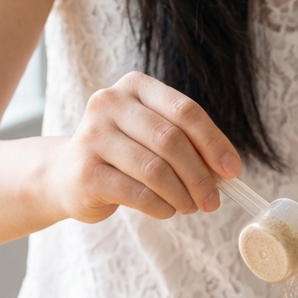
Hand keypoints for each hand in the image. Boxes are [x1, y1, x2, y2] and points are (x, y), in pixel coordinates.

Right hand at [45, 72, 241, 223]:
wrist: (65, 175)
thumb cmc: (122, 154)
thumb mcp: (153, 136)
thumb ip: (187, 144)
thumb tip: (226, 170)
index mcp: (135, 86)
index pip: (185, 110)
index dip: (213, 142)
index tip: (233, 170)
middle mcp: (110, 103)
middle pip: (170, 139)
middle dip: (200, 175)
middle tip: (213, 200)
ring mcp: (93, 136)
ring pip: (154, 168)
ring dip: (182, 194)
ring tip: (191, 207)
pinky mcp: (85, 171)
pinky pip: (136, 192)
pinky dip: (160, 206)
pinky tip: (167, 210)